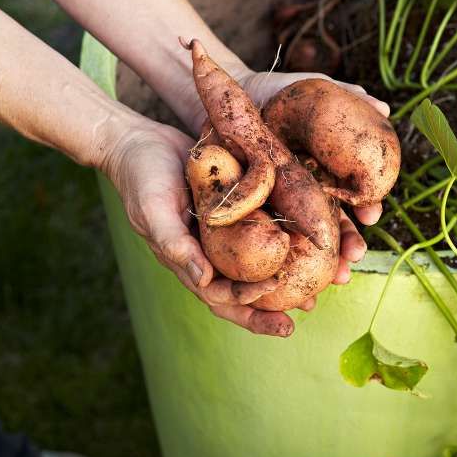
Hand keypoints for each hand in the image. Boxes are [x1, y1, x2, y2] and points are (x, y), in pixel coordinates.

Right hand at [101, 116, 301, 336]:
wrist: (141, 142)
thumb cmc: (141, 178)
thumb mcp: (153, 210)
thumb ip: (174, 244)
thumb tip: (203, 281)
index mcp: (189, 262)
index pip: (220, 295)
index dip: (247, 302)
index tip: (275, 294)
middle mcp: (209, 253)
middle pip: (242, 290)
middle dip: (270, 308)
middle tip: (304, 314)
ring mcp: (223, 233)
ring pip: (256, 264)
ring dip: (283, 277)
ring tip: (316, 288)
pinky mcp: (235, 208)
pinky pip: (260, 229)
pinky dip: (282, 239)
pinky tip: (307, 238)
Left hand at [238, 68, 390, 277]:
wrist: (225, 93)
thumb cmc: (271, 90)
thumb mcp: (307, 88)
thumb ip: (343, 94)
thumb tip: (383, 107)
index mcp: (324, 167)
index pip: (351, 194)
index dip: (364, 206)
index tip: (371, 216)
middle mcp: (306, 189)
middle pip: (333, 223)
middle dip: (347, 243)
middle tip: (353, 258)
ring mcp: (280, 200)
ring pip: (304, 238)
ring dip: (322, 262)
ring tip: (332, 277)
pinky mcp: (253, 208)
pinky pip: (267, 238)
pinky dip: (280, 264)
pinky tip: (295, 291)